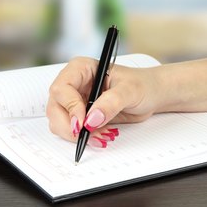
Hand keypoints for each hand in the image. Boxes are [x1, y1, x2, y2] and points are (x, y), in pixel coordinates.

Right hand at [46, 56, 160, 144]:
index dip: (70, 107)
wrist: (151, 95)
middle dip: (70, 126)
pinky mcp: (81, 116)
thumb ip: (111, 103)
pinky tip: (100, 135)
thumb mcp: (130, 90)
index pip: (61, 88)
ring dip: (77, 134)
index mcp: (81, 69)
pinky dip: (83, 137)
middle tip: (88, 135)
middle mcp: (74, 84)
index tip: (83, 122)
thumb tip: (92, 119)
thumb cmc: (143, 84)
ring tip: (101, 135)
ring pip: (59, 122)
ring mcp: (75, 101)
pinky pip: (71, 130)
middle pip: (55, 108)